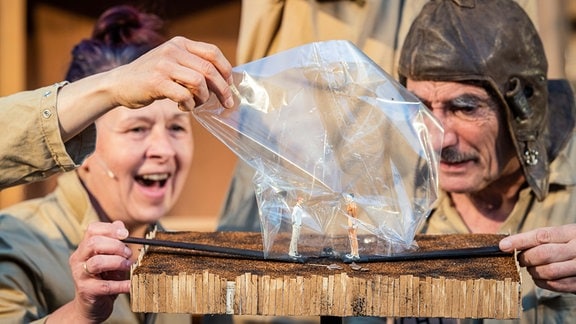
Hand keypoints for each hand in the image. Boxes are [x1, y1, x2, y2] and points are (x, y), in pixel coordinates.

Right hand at [66, 221, 131, 322]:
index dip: (110, 229)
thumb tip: (120, 225)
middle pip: (94, 243)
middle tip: (128, 253)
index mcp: (84, 248)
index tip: (126, 234)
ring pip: (97, 262)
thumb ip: (114, 242)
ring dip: (117, 262)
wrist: (92, 306)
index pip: (92, 230)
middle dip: (116, 246)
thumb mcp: (111, 258)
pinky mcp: (86, 291)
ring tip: (128, 266)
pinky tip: (130, 284)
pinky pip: (105, 285)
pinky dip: (121, 284)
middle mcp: (78, 259)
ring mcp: (80, 275)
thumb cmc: (104, 279)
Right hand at [110, 36, 233, 110]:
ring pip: (199, 82)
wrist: (119, 84)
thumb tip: (223, 81)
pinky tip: (184, 106)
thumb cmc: (151, 77)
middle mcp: (173, 50)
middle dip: (222, 89)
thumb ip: (192, 66)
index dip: (226, 70)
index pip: (213, 52)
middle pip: (209, 70)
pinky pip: (184, 95)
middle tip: (226, 103)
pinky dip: (190, 104)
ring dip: (203, 98)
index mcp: (180, 43)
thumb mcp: (172, 63)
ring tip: (196, 104)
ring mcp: (164, 65)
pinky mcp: (157, 82)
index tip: (230, 85)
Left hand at [499, 224, 575, 292]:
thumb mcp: (564, 234)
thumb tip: (510, 244)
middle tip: (521, 259)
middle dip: (526, 259)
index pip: (540, 236)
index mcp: (572, 233)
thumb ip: (543, 238)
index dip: (519, 241)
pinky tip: (540, 278)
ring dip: (533, 272)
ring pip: (548, 272)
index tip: (502, 246)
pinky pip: (556, 286)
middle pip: (543, 255)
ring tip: (531, 268)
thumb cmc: (575, 243)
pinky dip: (542, 283)